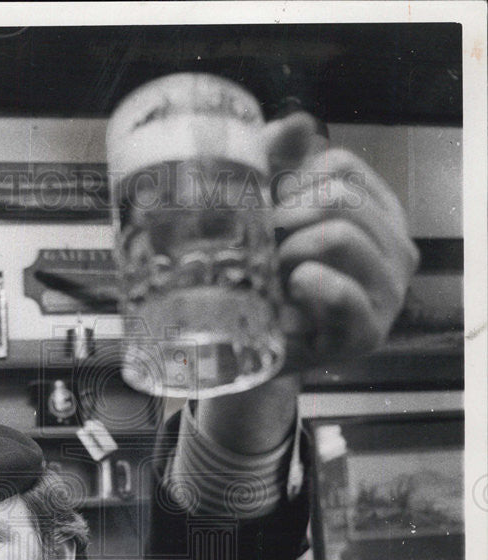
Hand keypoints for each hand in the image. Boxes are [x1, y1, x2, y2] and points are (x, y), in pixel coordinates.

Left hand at [265, 112, 419, 366]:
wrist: (250, 349)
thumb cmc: (265, 278)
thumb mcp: (266, 215)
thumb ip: (277, 163)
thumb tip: (299, 123)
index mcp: (379, 212)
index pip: (341, 165)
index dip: (290, 182)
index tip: (267, 213)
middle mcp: (396, 247)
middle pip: (340, 197)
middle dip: (287, 217)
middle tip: (263, 248)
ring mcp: (388, 292)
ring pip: (339, 234)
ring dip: (289, 251)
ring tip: (274, 275)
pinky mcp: (368, 332)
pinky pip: (340, 291)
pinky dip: (306, 284)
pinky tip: (291, 292)